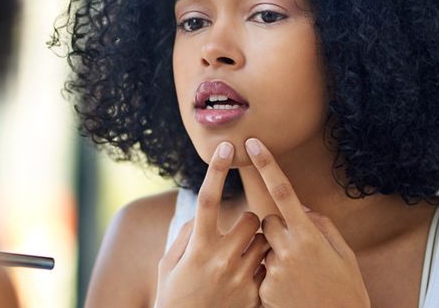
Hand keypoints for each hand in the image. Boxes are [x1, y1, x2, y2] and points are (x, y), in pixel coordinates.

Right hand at [154, 142, 270, 307]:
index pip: (208, 198)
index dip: (216, 169)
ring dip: (260, 240)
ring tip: (246, 256)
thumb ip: (185, 235)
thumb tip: (202, 213)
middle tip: (241, 232)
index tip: (226, 145)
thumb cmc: (174, 297)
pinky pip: (269, 266)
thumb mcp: (169, 265)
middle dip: (250, 219)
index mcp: (197, 247)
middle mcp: (220, 260)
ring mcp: (240, 278)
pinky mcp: (255, 295)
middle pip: (251, 218)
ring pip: (266, 240)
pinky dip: (264, 265)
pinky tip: (252, 275)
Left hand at [244, 138, 370, 307]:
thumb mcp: (344, 254)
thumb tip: (301, 208)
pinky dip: (274, 277)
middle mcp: (288, 251)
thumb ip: (322, 226)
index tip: (253, 143)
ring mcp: (273, 272)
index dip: (267, 165)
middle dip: (278, 227)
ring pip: (265, 248)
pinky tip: (292, 292)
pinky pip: (263, 272)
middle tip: (298, 248)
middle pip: (267, 221)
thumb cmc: (346, 291)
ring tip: (300, 277)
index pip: (282, 192)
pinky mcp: (263, 291)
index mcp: (309, 237)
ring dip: (277, 255)